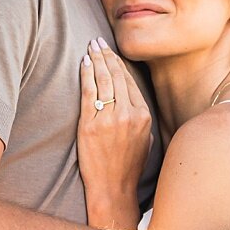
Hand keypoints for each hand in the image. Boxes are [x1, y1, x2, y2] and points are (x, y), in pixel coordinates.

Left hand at [77, 38, 152, 203]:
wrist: (113, 188)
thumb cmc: (129, 167)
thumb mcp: (145, 140)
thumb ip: (141, 118)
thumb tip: (133, 101)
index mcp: (144, 116)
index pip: (130, 82)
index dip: (120, 64)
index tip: (112, 52)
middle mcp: (128, 114)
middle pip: (117, 77)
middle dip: (107, 55)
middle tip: (98, 40)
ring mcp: (109, 119)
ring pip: (104, 81)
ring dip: (97, 60)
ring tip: (91, 46)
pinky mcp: (90, 125)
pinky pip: (89, 93)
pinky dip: (87, 75)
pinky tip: (84, 63)